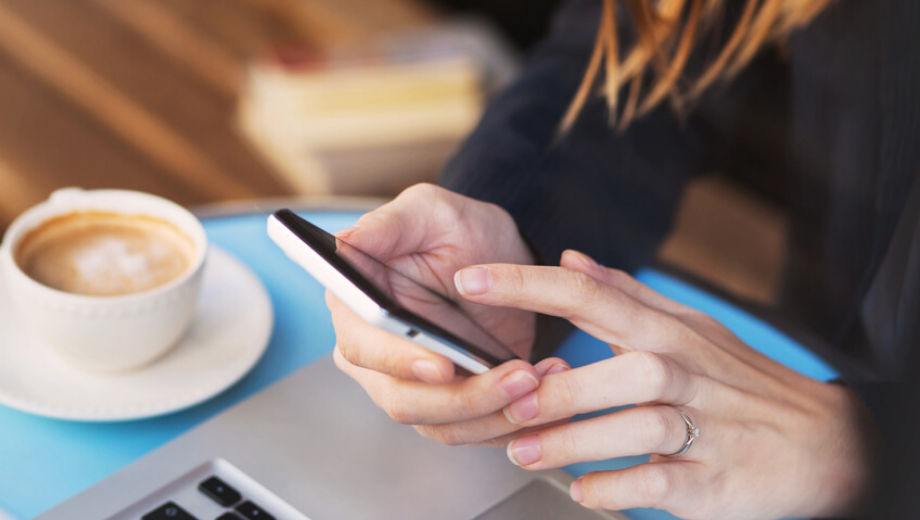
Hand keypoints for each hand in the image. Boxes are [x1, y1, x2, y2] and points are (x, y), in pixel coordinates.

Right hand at [329, 184, 568, 443]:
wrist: (503, 258)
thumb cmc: (459, 229)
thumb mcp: (429, 211)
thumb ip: (387, 225)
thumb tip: (341, 244)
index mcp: (355, 308)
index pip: (362, 348)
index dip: (398, 362)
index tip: (442, 365)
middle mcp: (375, 354)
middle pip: (403, 400)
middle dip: (464, 396)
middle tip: (519, 375)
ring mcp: (411, 385)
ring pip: (442, 424)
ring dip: (495, 412)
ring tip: (539, 378)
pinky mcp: (450, 405)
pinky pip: (474, 431)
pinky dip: (511, 420)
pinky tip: (545, 390)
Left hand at [450, 250, 873, 519]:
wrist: (825, 444)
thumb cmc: (741, 382)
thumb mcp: (688, 327)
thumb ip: (624, 295)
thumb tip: (568, 260)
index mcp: (668, 332)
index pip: (591, 294)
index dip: (526, 284)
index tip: (469, 280)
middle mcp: (685, 373)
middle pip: (620, 368)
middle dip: (557, 388)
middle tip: (508, 403)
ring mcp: (704, 427)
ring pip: (637, 427)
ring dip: (573, 442)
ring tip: (526, 452)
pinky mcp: (714, 480)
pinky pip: (658, 483)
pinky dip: (613, 489)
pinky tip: (584, 490)